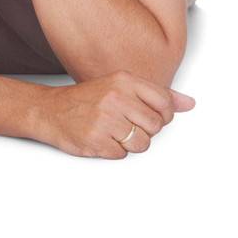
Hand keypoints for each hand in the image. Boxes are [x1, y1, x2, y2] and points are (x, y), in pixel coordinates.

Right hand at [38, 70, 195, 157]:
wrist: (48, 110)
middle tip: (124, 124)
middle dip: (143, 131)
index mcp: (124, 81)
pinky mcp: (95, 140)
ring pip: (141, 144)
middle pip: (155, 127)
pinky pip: (121, 155)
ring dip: (129, 144)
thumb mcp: (121, 87)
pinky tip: (100, 138)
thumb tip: (189, 103)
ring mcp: (104, 120)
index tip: (146, 115)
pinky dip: (112, 151)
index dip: (161, 116)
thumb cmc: (87, 100)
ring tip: (113, 133)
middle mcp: (115, 98)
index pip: (165, 104)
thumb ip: (157, 95)